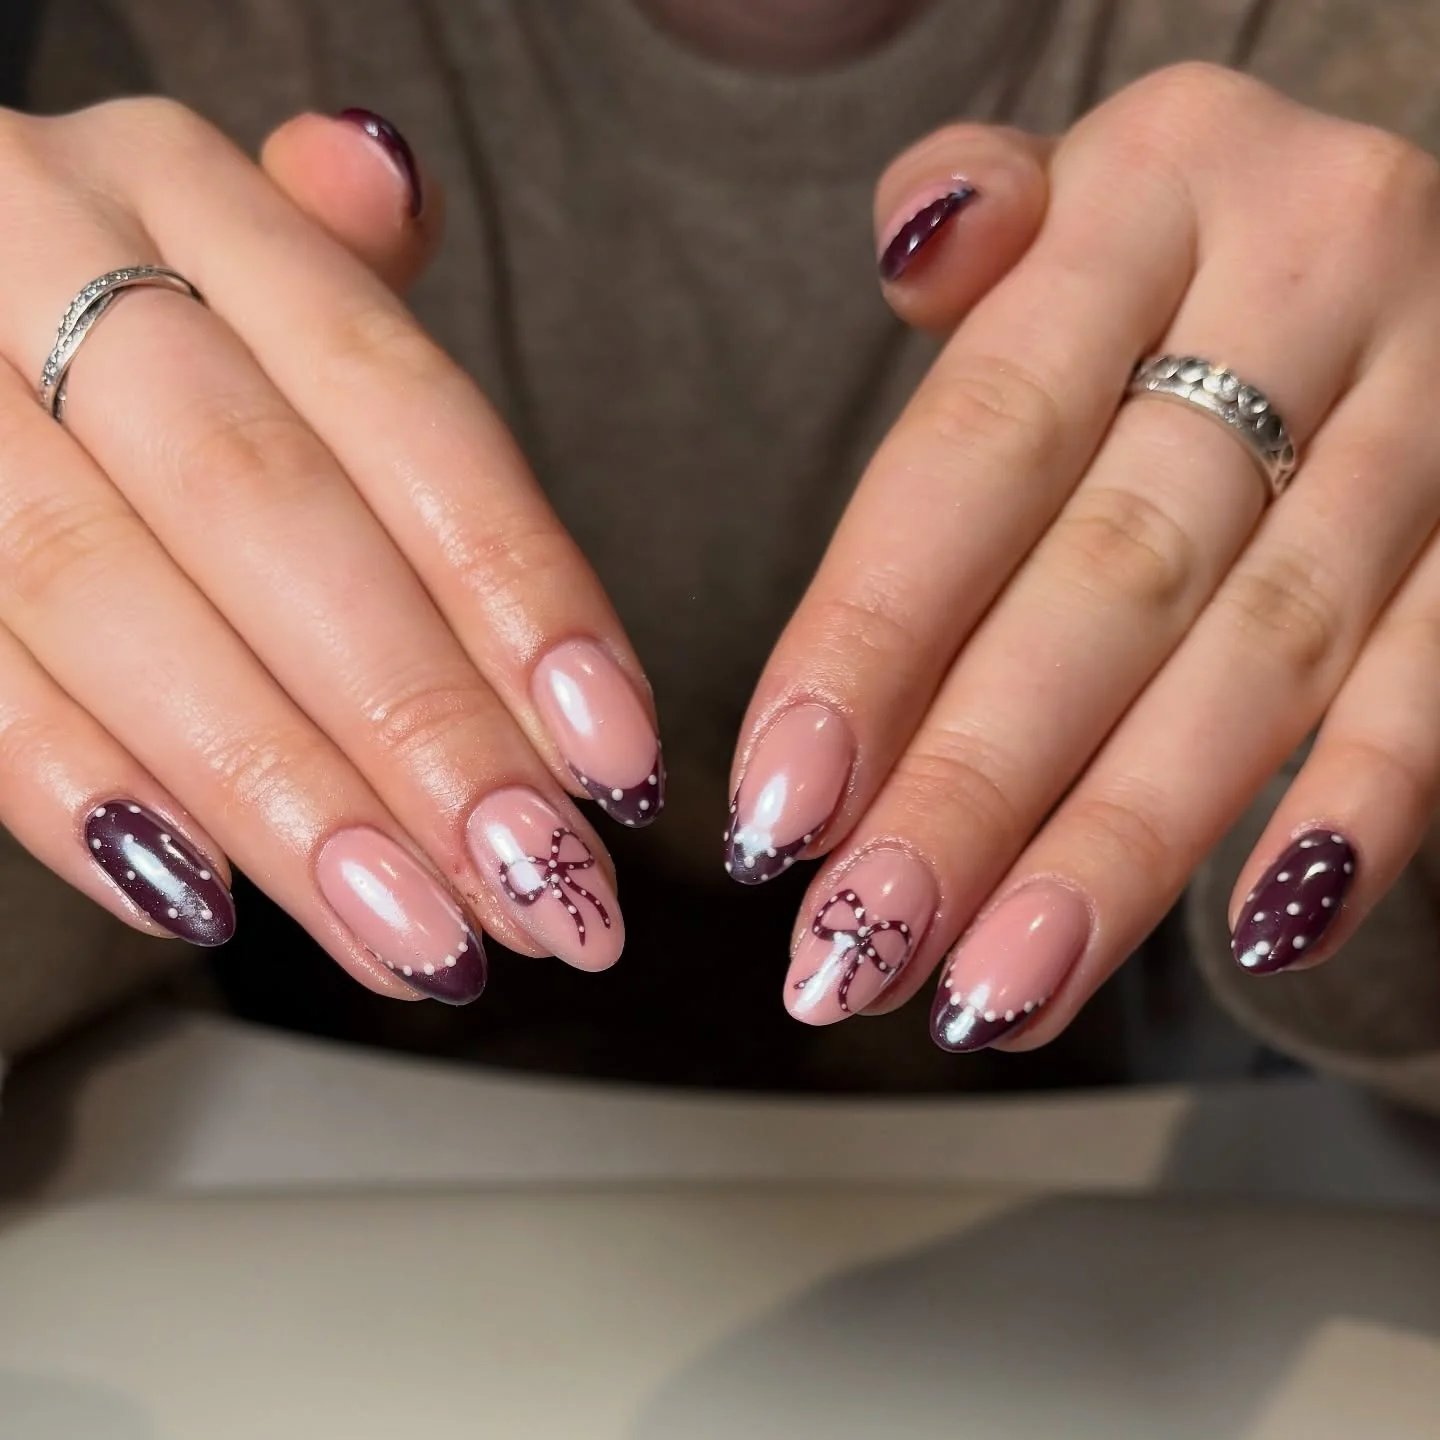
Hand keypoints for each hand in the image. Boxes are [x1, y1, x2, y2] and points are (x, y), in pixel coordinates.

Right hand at [0, 102, 664, 1003]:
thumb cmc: (126, 313)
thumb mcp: (234, 263)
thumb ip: (336, 280)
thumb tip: (388, 174)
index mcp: (183, 194)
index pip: (397, 403)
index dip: (519, 588)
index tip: (617, 760)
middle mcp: (36, 251)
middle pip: (266, 510)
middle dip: (418, 723)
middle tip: (539, 883)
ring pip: (111, 602)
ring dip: (279, 792)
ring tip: (418, 935)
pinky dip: (79, 792)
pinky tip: (208, 902)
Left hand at [730, 64, 1439, 1047]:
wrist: (1366, 215)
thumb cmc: (1164, 242)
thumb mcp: (1064, 191)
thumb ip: (963, 217)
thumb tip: (914, 256)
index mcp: (1155, 188)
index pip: (981, 445)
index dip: (872, 636)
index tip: (778, 806)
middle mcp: (1312, 280)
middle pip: (1112, 577)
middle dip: (975, 786)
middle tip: (860, 943)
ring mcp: (1433, 410)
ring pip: (1260, 660)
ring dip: (1121, 848)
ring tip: (994, 988)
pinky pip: (1437, 677)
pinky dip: (1359, 809)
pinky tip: (1256, 938)